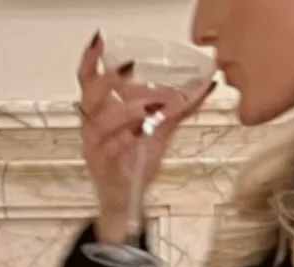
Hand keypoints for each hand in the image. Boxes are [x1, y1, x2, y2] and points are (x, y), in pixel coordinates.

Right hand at [77, 34, 214, 243]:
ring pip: (101, 122)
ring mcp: (95, 146)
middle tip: (130, 70)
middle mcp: (94, 124)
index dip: (91, 58)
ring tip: (146, 107)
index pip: (89, 77)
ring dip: (124, 111)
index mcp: (102, 109)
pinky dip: (123, 141)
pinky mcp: (102, 167)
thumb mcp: (160, 130)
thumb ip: (179, 109)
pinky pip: (108, 151)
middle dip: (110, 80)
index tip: (100, 41)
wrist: (129, 199)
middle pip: (92, 93)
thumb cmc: (136, 162)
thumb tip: (204, 89)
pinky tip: (137, 135)